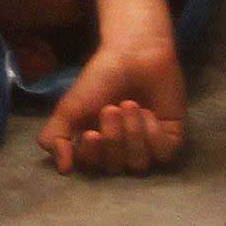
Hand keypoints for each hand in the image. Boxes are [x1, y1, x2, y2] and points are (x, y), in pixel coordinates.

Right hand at [39, 39, 186, 176]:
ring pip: (138, 163)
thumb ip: (55, 138)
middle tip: (111, 108)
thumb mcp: (69, 108)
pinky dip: (153, 134)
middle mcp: (120, 148)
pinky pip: (162, 154)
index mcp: (95, 144)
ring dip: (132, 133)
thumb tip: (64, 170)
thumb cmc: (101, 78)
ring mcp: (147, 145)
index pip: (91, 167)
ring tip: (130, 104)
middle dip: (113, 138)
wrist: (135, 54)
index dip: (91, 155)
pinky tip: (150, 112)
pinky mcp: (170, 139)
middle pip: (115, 167)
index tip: (91, 133)